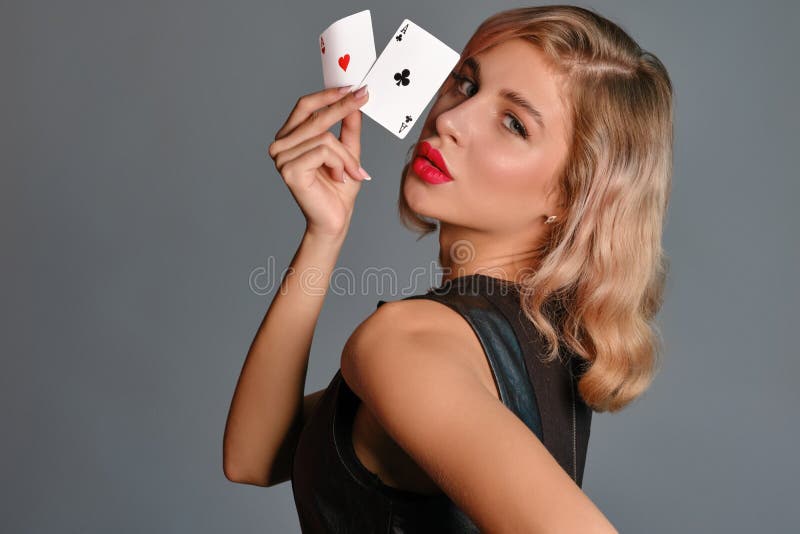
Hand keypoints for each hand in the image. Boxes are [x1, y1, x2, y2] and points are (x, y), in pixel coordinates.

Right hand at [267, 85, 369, 239]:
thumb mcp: (348, 151)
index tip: (352, 86)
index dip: (327, 95)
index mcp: (289, 137)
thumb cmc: (339, 188)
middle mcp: (280, 145)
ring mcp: (281, 157)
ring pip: (325, 137)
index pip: (305, 106)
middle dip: (343, 107)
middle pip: (315, 117)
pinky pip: (323, 151)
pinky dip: (339, 164)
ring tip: (352, 172)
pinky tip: (339, 178)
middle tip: (364, 96)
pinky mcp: (289, 169)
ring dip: (346, 155)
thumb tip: (353, 100)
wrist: (335, 220)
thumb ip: (348, 126)